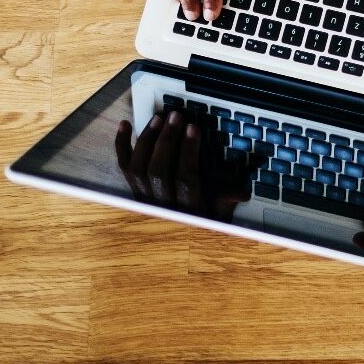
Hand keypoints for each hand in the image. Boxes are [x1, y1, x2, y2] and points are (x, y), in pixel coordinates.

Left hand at [115, 109, 250, 219]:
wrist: (174, 246)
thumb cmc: (202, 223)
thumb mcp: (221, 216)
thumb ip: (227, 202)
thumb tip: (241, 193)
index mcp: (186, 208)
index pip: (185, 177)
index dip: (188, 151)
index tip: (193, 128)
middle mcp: (161, 204)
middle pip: (158, 170)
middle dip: (166, 140)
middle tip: (175, 116)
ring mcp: (144, 197)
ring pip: (138, 168)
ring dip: (147, 140)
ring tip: (158, 118)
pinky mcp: (133, 190)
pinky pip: (124, 167)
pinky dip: (122, 145)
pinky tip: (125, 125)